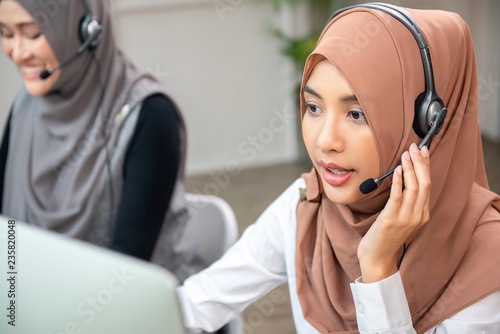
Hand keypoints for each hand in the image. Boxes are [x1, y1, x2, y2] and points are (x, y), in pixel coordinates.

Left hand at [358, 143, 430, 282]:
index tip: (423, 151)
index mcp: (422, 214)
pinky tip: (396, 170)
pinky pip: (398, 197)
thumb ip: (405, 202)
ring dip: (410, 169)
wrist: (377, 257)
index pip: (428, 185)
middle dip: (420, 163)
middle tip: (415, 147)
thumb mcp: (400, 217)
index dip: (426, 166)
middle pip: (425, 184)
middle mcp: (418, 215)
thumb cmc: (386, 236)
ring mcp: (406, 218)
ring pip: (414, 188)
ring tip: (406, 154)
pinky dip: (399, 182)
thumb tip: (403, 178)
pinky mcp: (391, 219)